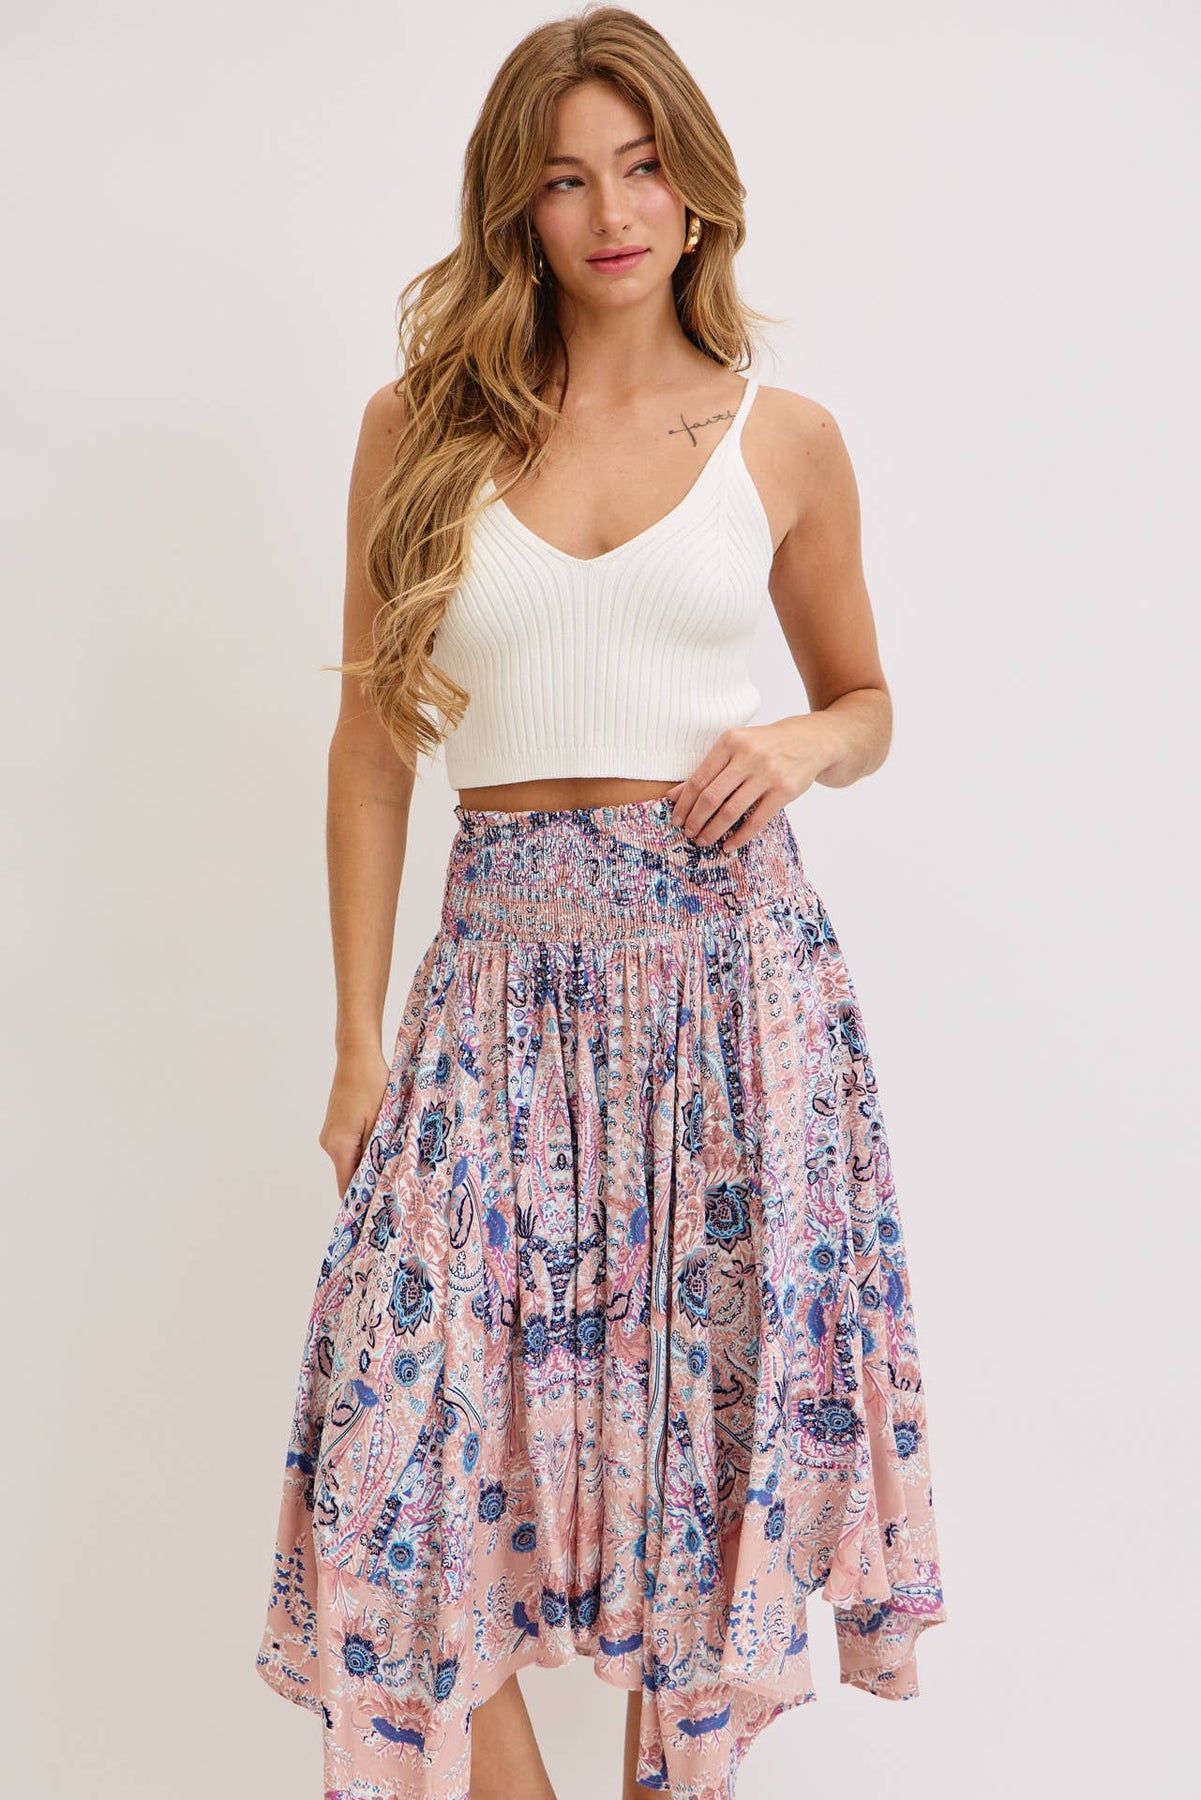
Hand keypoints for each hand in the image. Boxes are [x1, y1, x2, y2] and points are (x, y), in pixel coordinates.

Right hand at [319, 1045, 390, 1194]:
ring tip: (393, 1162)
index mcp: (339, 1146)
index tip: (381, 1207)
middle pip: (349, 1174)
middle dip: (370, 1180)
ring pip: (351, 1160)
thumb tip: (380, 1178)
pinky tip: (382, 1144)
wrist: (357, 1058)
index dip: (363, 1199)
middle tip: (396, 1185)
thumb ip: (378, 1151)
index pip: (347, 1186)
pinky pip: (350, 1147)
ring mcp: (330, 1135)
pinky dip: (364, 1150)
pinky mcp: (335, 1127)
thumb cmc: (371, 1085)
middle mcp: (329, 1144)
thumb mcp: (381, 1121)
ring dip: (369, 1162)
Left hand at [665, 716, 830, 851]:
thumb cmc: (765, 745)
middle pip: (711, 797)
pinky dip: (739, 837)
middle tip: (688, 833)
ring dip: (713, 831)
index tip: (676, 819)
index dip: (684, 803)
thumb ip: (707, 769)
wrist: (810, 740)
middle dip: (695, 820)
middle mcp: (748, 756)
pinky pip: (756, 821)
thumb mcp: (735, 747)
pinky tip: (728, 845)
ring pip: (731, 811)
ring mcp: (768, 774)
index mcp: (730, 742)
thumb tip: (673, 795)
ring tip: (703, 840)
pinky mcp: (784, 791)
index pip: (699, 779)